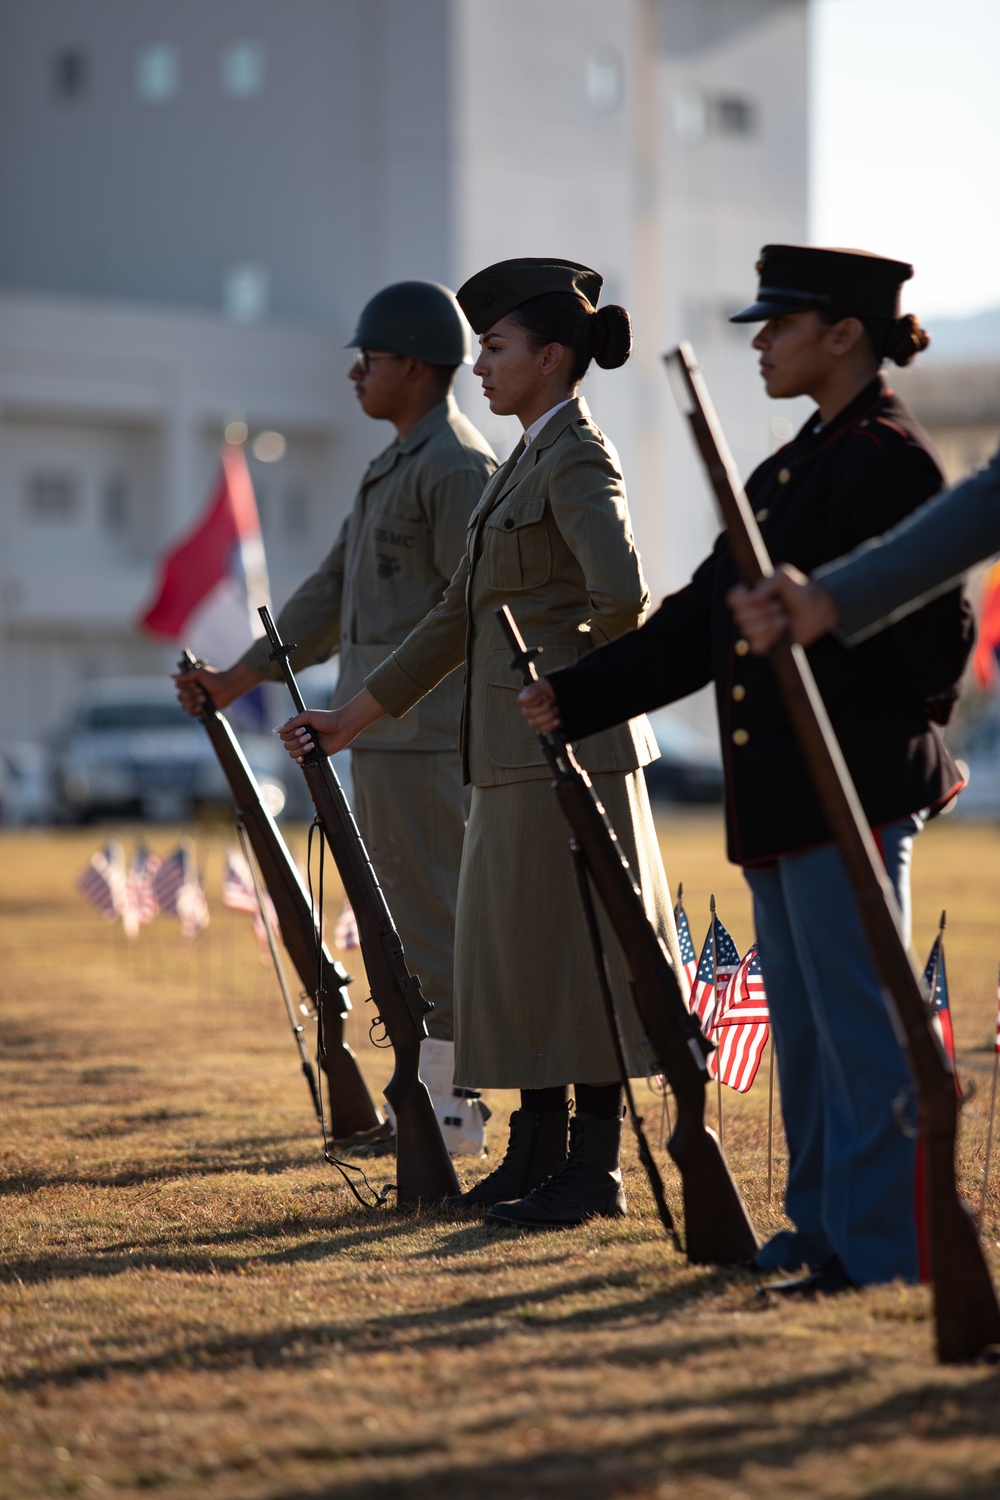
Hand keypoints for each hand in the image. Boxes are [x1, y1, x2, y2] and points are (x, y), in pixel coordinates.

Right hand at [173, 661, 260, 714]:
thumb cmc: (215, 678)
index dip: (184, 687)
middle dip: (191, 694)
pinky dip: (194, 710)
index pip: (178, 686)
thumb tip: (171, 676)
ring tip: (204, 698)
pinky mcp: (201, 709)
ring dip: (194, 701)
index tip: (194, 683)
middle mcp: (191, 691)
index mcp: (189, 682)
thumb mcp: (199, 673)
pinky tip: (201, 707)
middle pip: (181, 697)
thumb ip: (185, 676)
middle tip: (201, 690)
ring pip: (185, 705)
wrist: (227, 687)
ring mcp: (195, 701)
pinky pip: (191, 713)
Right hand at [275, 689, 384, 760]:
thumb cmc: (326, 719)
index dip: (290, 734)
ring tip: (313, 743)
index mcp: (297, 728)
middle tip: (309, 735)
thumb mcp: (307, 716)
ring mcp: (306, 747)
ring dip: (301, 748)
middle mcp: (300, 738)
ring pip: (292, 753)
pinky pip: (299, 761)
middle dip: (297, 741)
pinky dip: (300, 758)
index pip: (283, 735)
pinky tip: (305, 756)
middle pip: (286, 745)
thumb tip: (275, 730)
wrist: (342, 727)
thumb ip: (291, 724)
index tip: (302, 729)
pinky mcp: (313, 755)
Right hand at [518, 678, 561, 731]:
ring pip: (534, 723)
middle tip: (553, 702)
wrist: (578, 696)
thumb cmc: (563, 687)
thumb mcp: (550, 685)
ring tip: (557, 709)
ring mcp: (538, 718)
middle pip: (527, 713)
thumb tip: (523, 699)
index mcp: (530, 695)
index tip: (543, 697)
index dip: (532, 701)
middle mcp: (532, 707)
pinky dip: (551, 725)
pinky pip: (543, 729)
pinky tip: (558, 720)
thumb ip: (535, 690)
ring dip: (548, 716)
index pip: (522, 701)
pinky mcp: (547, 725)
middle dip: (544, 708)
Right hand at [726, 565, 840, 652]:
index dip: (742, 599)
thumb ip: (769, 580)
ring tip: (783, 617)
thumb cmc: (798, 591)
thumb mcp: (784, 576)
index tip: (758, 596)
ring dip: (768, 624)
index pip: (733, 599)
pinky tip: (781, 631)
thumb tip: (755, 597)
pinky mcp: (765, 644)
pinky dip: (769, 638)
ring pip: (748, 632)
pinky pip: (756, 646)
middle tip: (779, 606)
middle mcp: (749, 613)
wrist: (816, 609)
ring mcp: (756, 630)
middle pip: (740, 616)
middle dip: (761, 611)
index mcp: (750, 595)